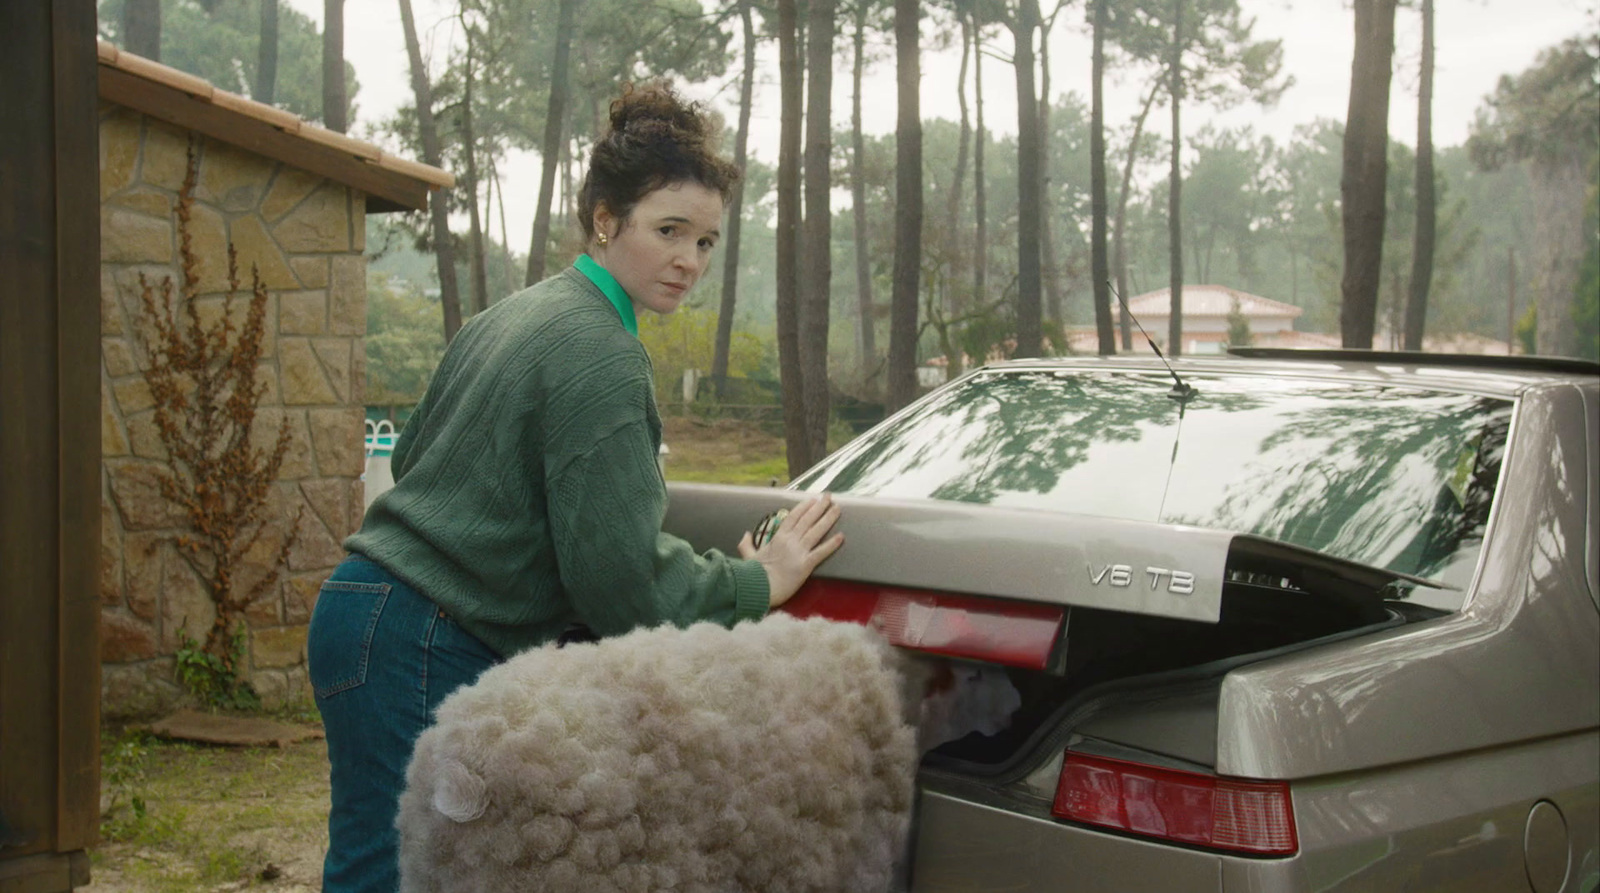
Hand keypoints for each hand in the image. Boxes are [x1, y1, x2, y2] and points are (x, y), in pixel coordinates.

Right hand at [738, 494, 844, 609]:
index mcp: (778, 538)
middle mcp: (790, 541)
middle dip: (820, 506)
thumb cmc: (753, 575)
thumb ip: (746, 544)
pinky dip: (831, 544)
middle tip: (829, 497)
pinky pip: (821, 552)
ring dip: (828, 518)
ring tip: (837, 509)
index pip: (793, 517)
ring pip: (816, 531)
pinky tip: (841, 537)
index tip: (813, 500)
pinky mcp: (805, 565)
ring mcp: (798, 552)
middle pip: (808, 519)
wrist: (759, 589)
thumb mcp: (749, 556)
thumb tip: (744, 535)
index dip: (805, 507)